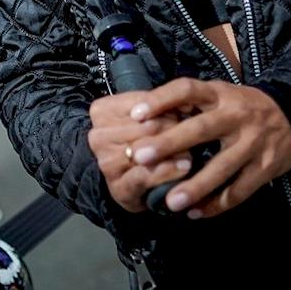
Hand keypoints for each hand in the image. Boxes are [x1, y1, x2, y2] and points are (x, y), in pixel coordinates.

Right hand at [86, 90, 192, 213]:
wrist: (129, 183)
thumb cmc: (140, 143)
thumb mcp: (147, 118)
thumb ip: (162, 106)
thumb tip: (187, 102)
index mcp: (102, 111)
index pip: (143, 102)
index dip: (168, 107)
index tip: (183, 112)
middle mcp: (98, 135)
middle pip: (148, 126)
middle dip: (174, 129)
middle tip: (192, 134)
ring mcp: (106, 162)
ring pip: (148, 150)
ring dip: (174, 151)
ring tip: (191, 151)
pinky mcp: (118, 187)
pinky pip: (146, 175)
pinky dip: (168, 170)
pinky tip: (184, 167)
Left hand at [125, 78, 290, 219]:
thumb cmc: (242, 107)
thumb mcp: (220, 94)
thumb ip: (191, 105)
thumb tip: (147, 120)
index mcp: (220, 94)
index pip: (187, 90)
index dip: (161, 99)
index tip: (136, 114)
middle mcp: (236, 116)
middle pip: (200, 129)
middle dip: (169, 143)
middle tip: (141, 157)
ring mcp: (252, 142)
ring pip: (221, 167)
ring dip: (195, 186)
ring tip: (170, 202)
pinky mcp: (266, 167)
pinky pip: (239, 190)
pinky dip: (217, 204)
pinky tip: (196, 213)